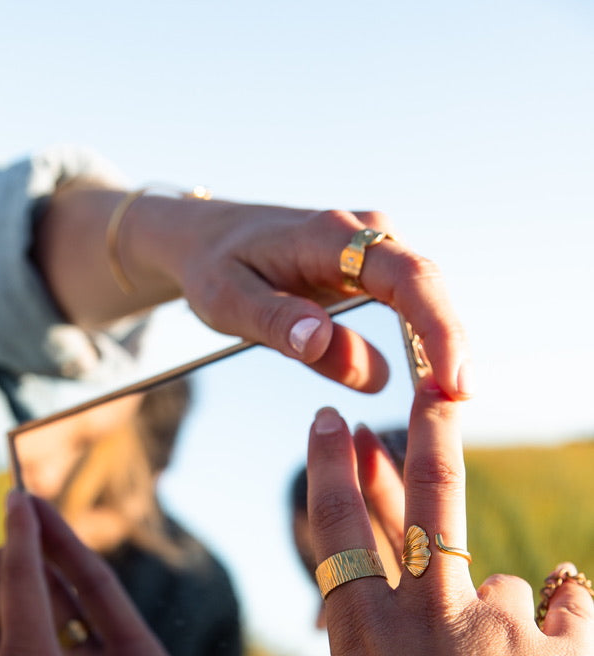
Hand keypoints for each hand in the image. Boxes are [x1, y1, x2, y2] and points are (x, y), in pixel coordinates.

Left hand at [123, 196, 470, 399]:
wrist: (208, 238)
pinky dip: (420, 347)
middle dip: (451, 345)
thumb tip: (320, 340)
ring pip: (424, 303)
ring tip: (449, 403)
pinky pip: (408, 311)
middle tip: (462, 401)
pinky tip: (428, 385)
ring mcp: (375, 253)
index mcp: (330, 237)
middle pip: (429, 288)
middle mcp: (365, 236)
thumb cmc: (214, 267)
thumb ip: (274, 321)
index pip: (405, 278)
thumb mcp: (226, 299)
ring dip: (439, 350)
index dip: (438, 328)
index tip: (454, 379)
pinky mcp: (374, 275)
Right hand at [306, 377, 593, 655]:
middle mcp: (429, 618)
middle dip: (429, 433)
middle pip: (431, 501)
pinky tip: (571, 642)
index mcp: (365, 644)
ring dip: (515, 619)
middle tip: (434, 384)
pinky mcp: (569, 654)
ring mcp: (502, 629)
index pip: (338, 534)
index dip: (333, 471)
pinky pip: (577, 610)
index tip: (332, 423)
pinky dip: (573, 623)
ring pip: (516, 587)